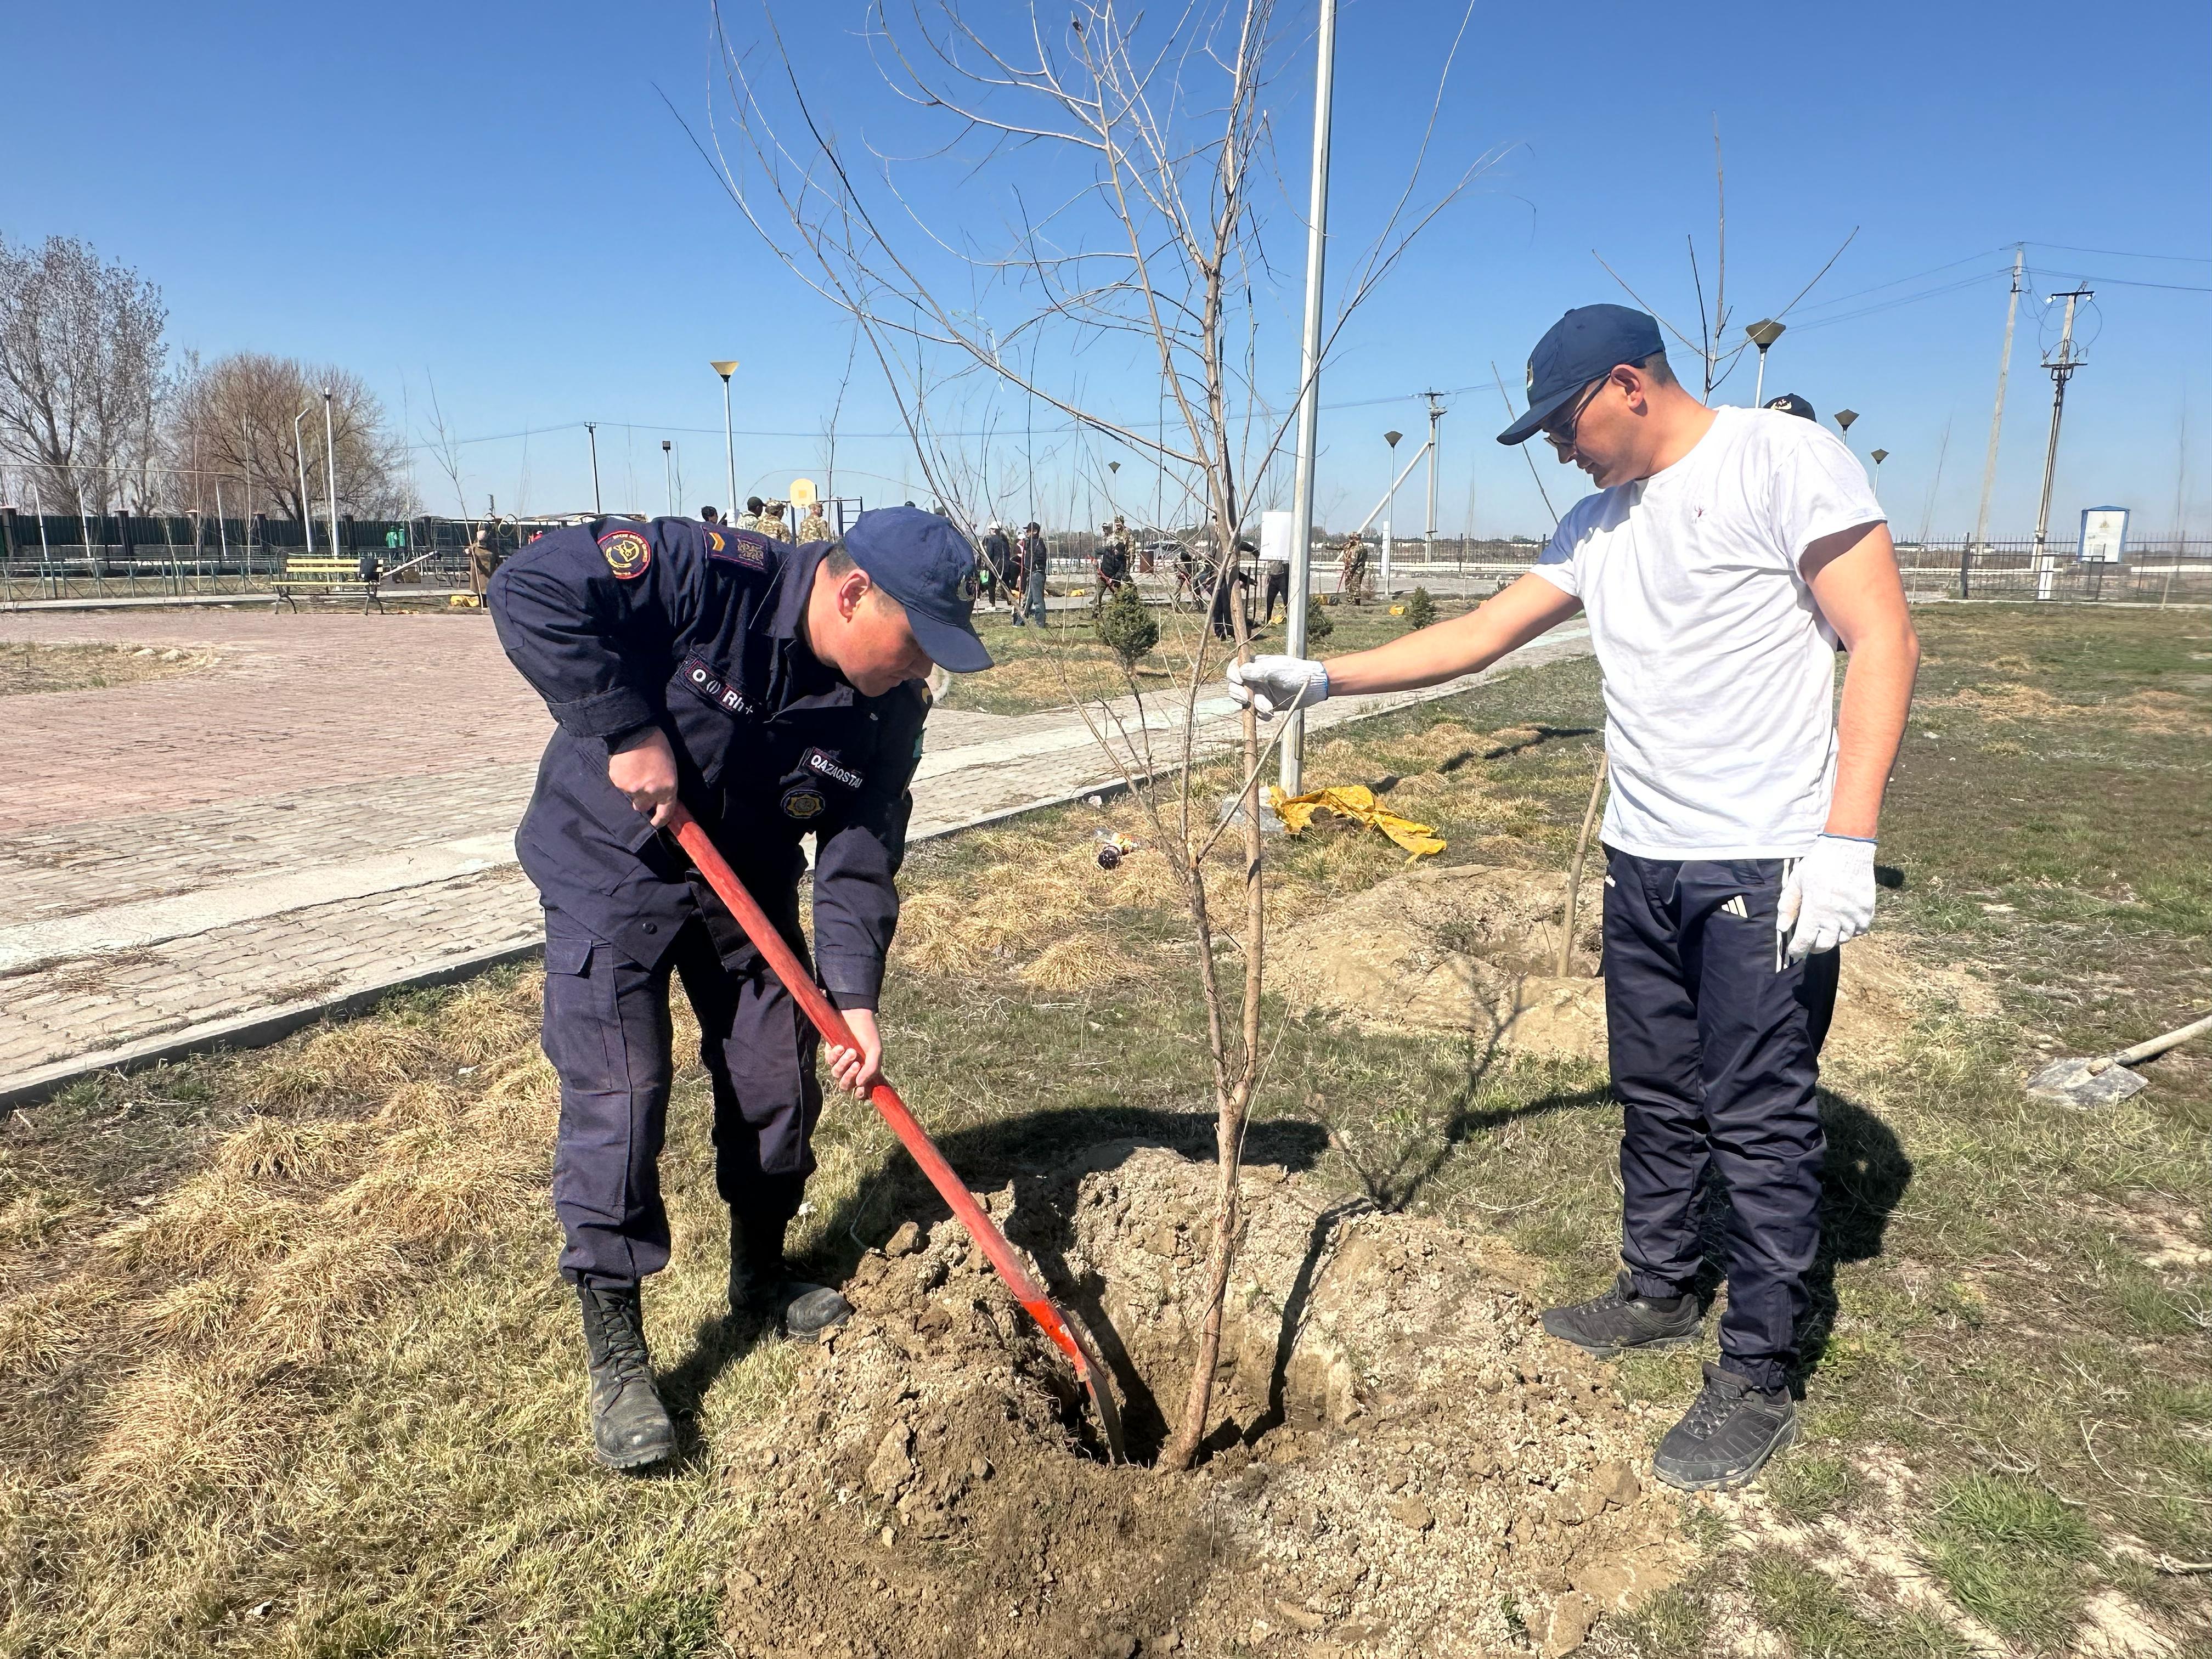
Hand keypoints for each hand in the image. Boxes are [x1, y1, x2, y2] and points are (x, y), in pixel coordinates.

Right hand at [607, 727, 678, 826]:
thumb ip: (662, 785)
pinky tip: (624, 765)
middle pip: (642, 807)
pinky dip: (621, 778)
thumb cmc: (657, 745)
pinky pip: (619, 785)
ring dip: (630, 787)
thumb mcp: (668, 767)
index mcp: (667, 789)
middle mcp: (650, 793)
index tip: (655, 824)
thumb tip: (652, 798)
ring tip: (632, 768)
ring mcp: (632, 789)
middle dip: (640, 801)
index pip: (665, 813)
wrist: (635, 732)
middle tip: (639, 785)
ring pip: (629, 795)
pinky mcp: (618, 783)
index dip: (659, 821)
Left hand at [826, 1008, 882, 1096]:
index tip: (861, 1092)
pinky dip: (835, 1055)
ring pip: (836, 1074)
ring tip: (851, 1051)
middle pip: (845, 1085)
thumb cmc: (868, 1033)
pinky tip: (841, 1046)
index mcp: (864, 1071)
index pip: (861, 1091)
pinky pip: (829, 1060)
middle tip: (857, 1064)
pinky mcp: (830, 1052)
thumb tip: (859, 1085)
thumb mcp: (875, 1051)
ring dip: (843, 1065)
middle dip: (849, 1077)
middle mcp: (851, 1069)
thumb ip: (871, 1069)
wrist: (856, 1014)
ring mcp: (840, 1061)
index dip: (860, 1095)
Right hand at [1225, 655, 1328, 717]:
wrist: (1314, 687)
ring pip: (1246, 702)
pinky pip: (1257, 712)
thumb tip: (1241, 671)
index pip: (1236, 668)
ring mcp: (1260, 693)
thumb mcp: (1277, 669)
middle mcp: (1254, 679)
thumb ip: (1259, 670)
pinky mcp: (1267, 705)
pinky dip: (1262, 714)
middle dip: (1238, 694)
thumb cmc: (1296, 672)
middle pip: (1235, 687)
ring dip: (1254, 706)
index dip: (1233, 674)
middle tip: (1245, 699)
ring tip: (1268, 707)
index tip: (1239, 680)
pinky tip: (1270, 714)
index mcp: (1255, 665)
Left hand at [1778, 834, 1876, 961]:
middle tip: (1809, 941)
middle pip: (1824, 945)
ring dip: (1832, 937)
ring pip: (1842, 939)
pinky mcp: (1867, 911)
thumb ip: (1787, 906)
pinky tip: (1842, 922)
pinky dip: (1850, 930)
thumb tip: (1782, 928)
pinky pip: (1859, 930)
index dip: (1797, 949)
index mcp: (1816, 911)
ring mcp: (1854, 915)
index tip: (1794, 951)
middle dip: (1814, 946)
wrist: (1848, 849)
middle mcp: (1836, 917)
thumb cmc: (1818, 864)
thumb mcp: (1796, 882)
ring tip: (1825, 927)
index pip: (1805, 941)